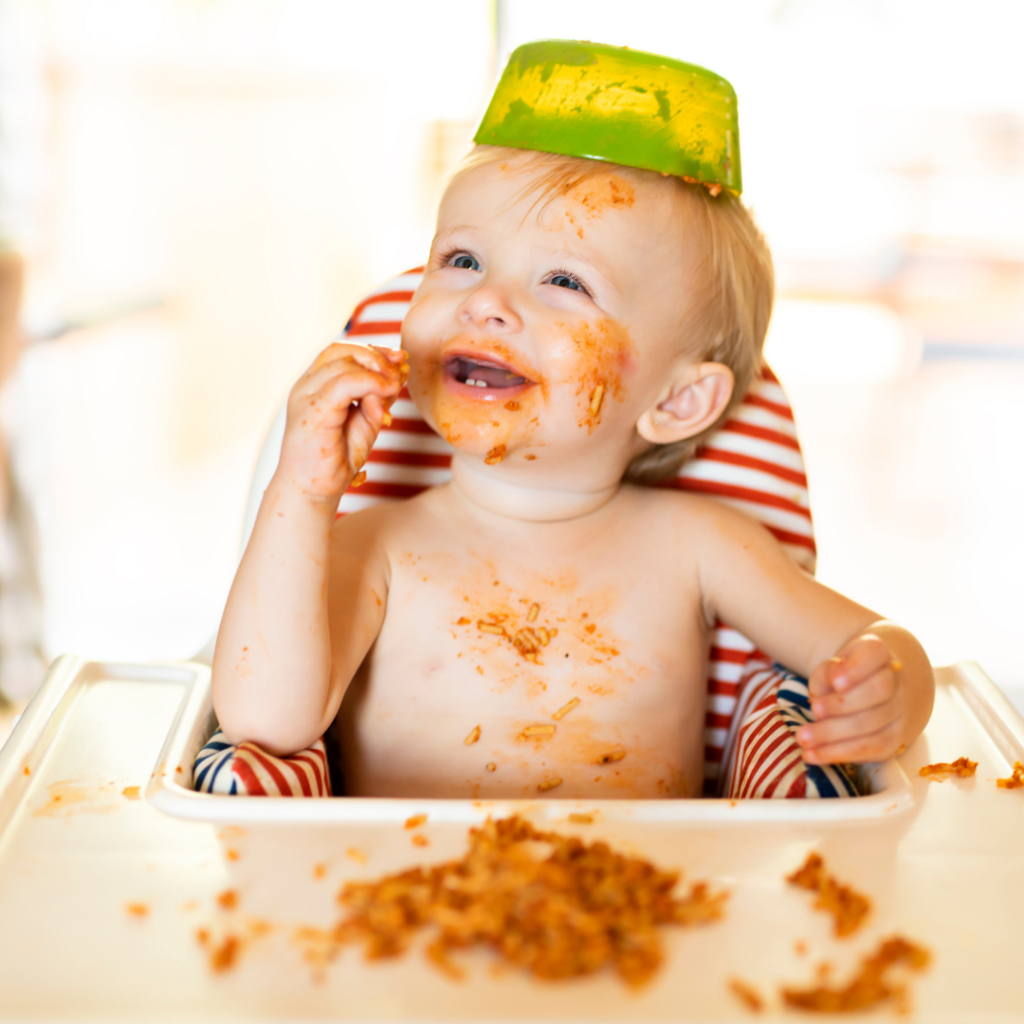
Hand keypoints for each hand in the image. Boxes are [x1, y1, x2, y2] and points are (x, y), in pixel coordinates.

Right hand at [278, 343, 407, 502]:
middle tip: (399, 373)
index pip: (341, 352)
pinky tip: (386, 395)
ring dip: (376, 372)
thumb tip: (397, 376)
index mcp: (315, 385)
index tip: (400, 359)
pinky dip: (370, 384)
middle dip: (376, 357)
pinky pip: (343, 384)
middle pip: (341, 351)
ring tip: (394, 388)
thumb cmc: (336, 457)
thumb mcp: (365, 421)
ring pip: (343, 363)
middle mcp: (306, 386)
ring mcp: (305, 397)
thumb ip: (377, 397)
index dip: (372, 351)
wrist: (314, 489)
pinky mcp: (311, 411)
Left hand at [798, 633, 905, 764]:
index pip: (874, 654)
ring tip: (804, 739)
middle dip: (843, 704)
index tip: (835, 682)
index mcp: (878, 654)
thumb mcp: (831, 667)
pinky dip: (839, 753)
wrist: (875, 694)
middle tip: (814, 711)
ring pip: (874, 724)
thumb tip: (832, 681)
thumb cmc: (844, 678)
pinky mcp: (895, 740)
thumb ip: (828, 672)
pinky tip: (812, 755)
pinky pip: (871, 749)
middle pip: (878, 691)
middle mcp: (896, 681)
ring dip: (834, 735)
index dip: (856, 669)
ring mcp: (900, 712)